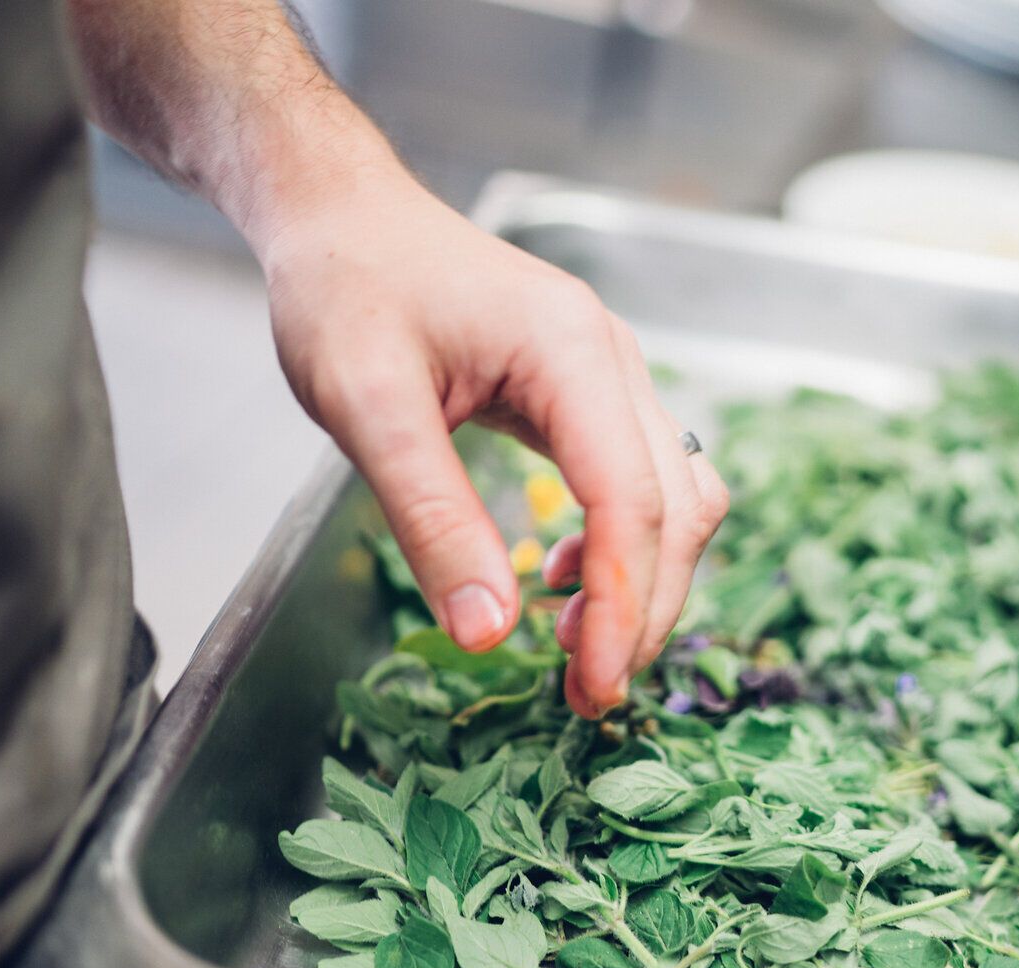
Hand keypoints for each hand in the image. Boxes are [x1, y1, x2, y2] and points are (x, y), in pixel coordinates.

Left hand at [255, 165, 727, 718]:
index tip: (593, 686)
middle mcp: (612, 359)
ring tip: (582, 655)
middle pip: (675, 508)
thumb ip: (433, 519)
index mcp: (570, 350)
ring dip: (646, 584)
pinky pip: (643, 482)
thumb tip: (491, 635)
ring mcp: (611, 374)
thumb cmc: (344, 289)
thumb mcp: (364, 406)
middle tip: (588, 700)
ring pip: (677, 498)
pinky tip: (564, 582)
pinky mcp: (592, 393)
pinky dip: (625, 547)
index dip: (624, 603)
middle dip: (644, 612)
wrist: (341, 216)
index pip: (631, 497)